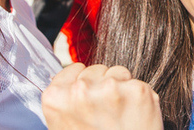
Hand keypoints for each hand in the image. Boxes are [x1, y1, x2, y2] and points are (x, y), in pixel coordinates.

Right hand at [42, 63, 162, 129]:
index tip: (89, 100)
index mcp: (56, 97)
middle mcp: (80, 89)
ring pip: (118, 72)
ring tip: (119, 116)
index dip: (84, 84)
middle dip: (102, 86)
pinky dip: (138, 98)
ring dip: (121, 89)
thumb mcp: (64, 127)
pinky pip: (137, 83)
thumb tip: (73, 81)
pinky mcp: (137, 91)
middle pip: (96, 70)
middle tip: (106, 115)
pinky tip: (133, 117)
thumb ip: (65, 101)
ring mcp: (110, 88)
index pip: (74, 70)